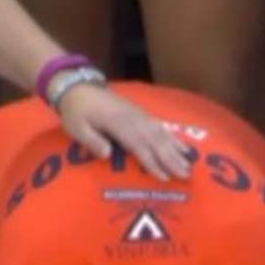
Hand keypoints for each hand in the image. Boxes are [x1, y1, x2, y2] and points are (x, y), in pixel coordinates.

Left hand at [57, 83, 192, 180]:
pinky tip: (184, 148)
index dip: (152, 163)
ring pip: (161, 135)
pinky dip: (174, 139)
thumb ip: (91, 140)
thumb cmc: (75, 111)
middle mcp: (133, 119)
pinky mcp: (141, 114)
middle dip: (172, 160)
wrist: (78, 86)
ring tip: (189, 166)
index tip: (164, 178)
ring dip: (176, 151)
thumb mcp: (76, 126)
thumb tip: (108, 155)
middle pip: (156, 142)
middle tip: (186, 175)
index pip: (138, 146)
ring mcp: (140, 116)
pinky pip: (161, 127)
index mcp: (118, 123)